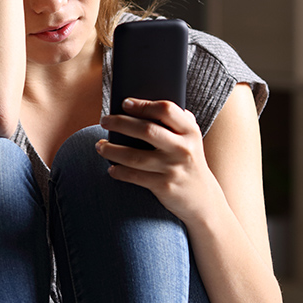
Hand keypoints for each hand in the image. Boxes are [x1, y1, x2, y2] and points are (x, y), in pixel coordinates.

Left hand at [97, 98, 223, 224]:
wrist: (203, 199)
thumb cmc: (188, 160)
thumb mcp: (189, 139)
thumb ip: (174, 120)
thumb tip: (138, 104)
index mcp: (190, 131)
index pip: (166, 110)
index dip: (143, 105)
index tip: (124, 103)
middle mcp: (183, 148)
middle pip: (146, 130)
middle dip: (120, 123)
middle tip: (104, 121)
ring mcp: (173, 168)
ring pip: (134, 156)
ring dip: (112, 149)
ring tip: (100, 146)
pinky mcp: (164, 186)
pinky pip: (134, 176)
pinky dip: (119, 171)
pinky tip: (111, 168)